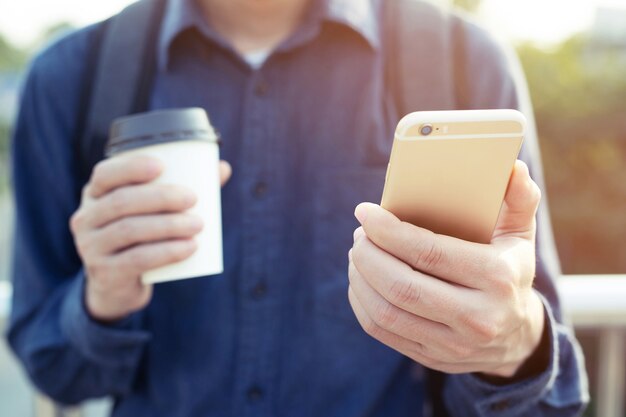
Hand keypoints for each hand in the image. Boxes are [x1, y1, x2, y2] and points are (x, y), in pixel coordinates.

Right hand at [70, 155, 231, 321]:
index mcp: (95, 195)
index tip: (162, 166)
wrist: (118, 286)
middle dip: (160, 197)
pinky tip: (189, 248)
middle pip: (121, 201)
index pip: (105, 174)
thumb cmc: (141, 237)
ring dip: (168, 225)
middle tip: (193, 199)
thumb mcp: (150, 212)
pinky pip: (136, 260)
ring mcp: (91, 247)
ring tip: (198, 224)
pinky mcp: (105, 273)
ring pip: (129, 230)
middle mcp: (86, 218)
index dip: (130, 167)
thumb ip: (183, 188)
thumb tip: (223, 168)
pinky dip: (166, 252)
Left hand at [348, 160, 544, 377]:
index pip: (429, 253)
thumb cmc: (508, 272)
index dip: (388, 231)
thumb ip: (518, 199)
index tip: (365, 212)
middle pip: (401, 286)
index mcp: (496, 277)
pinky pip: (382, 330)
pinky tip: (360, 280)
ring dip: (360, 278)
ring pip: (386, 311)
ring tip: (357, 253)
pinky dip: (361, 302)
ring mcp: (453, 344)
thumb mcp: (520, 236)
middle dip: (368, 255)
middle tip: (359, 234)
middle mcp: (477, 317)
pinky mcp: (432, 358)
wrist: (517, 337)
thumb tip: (512, 166)